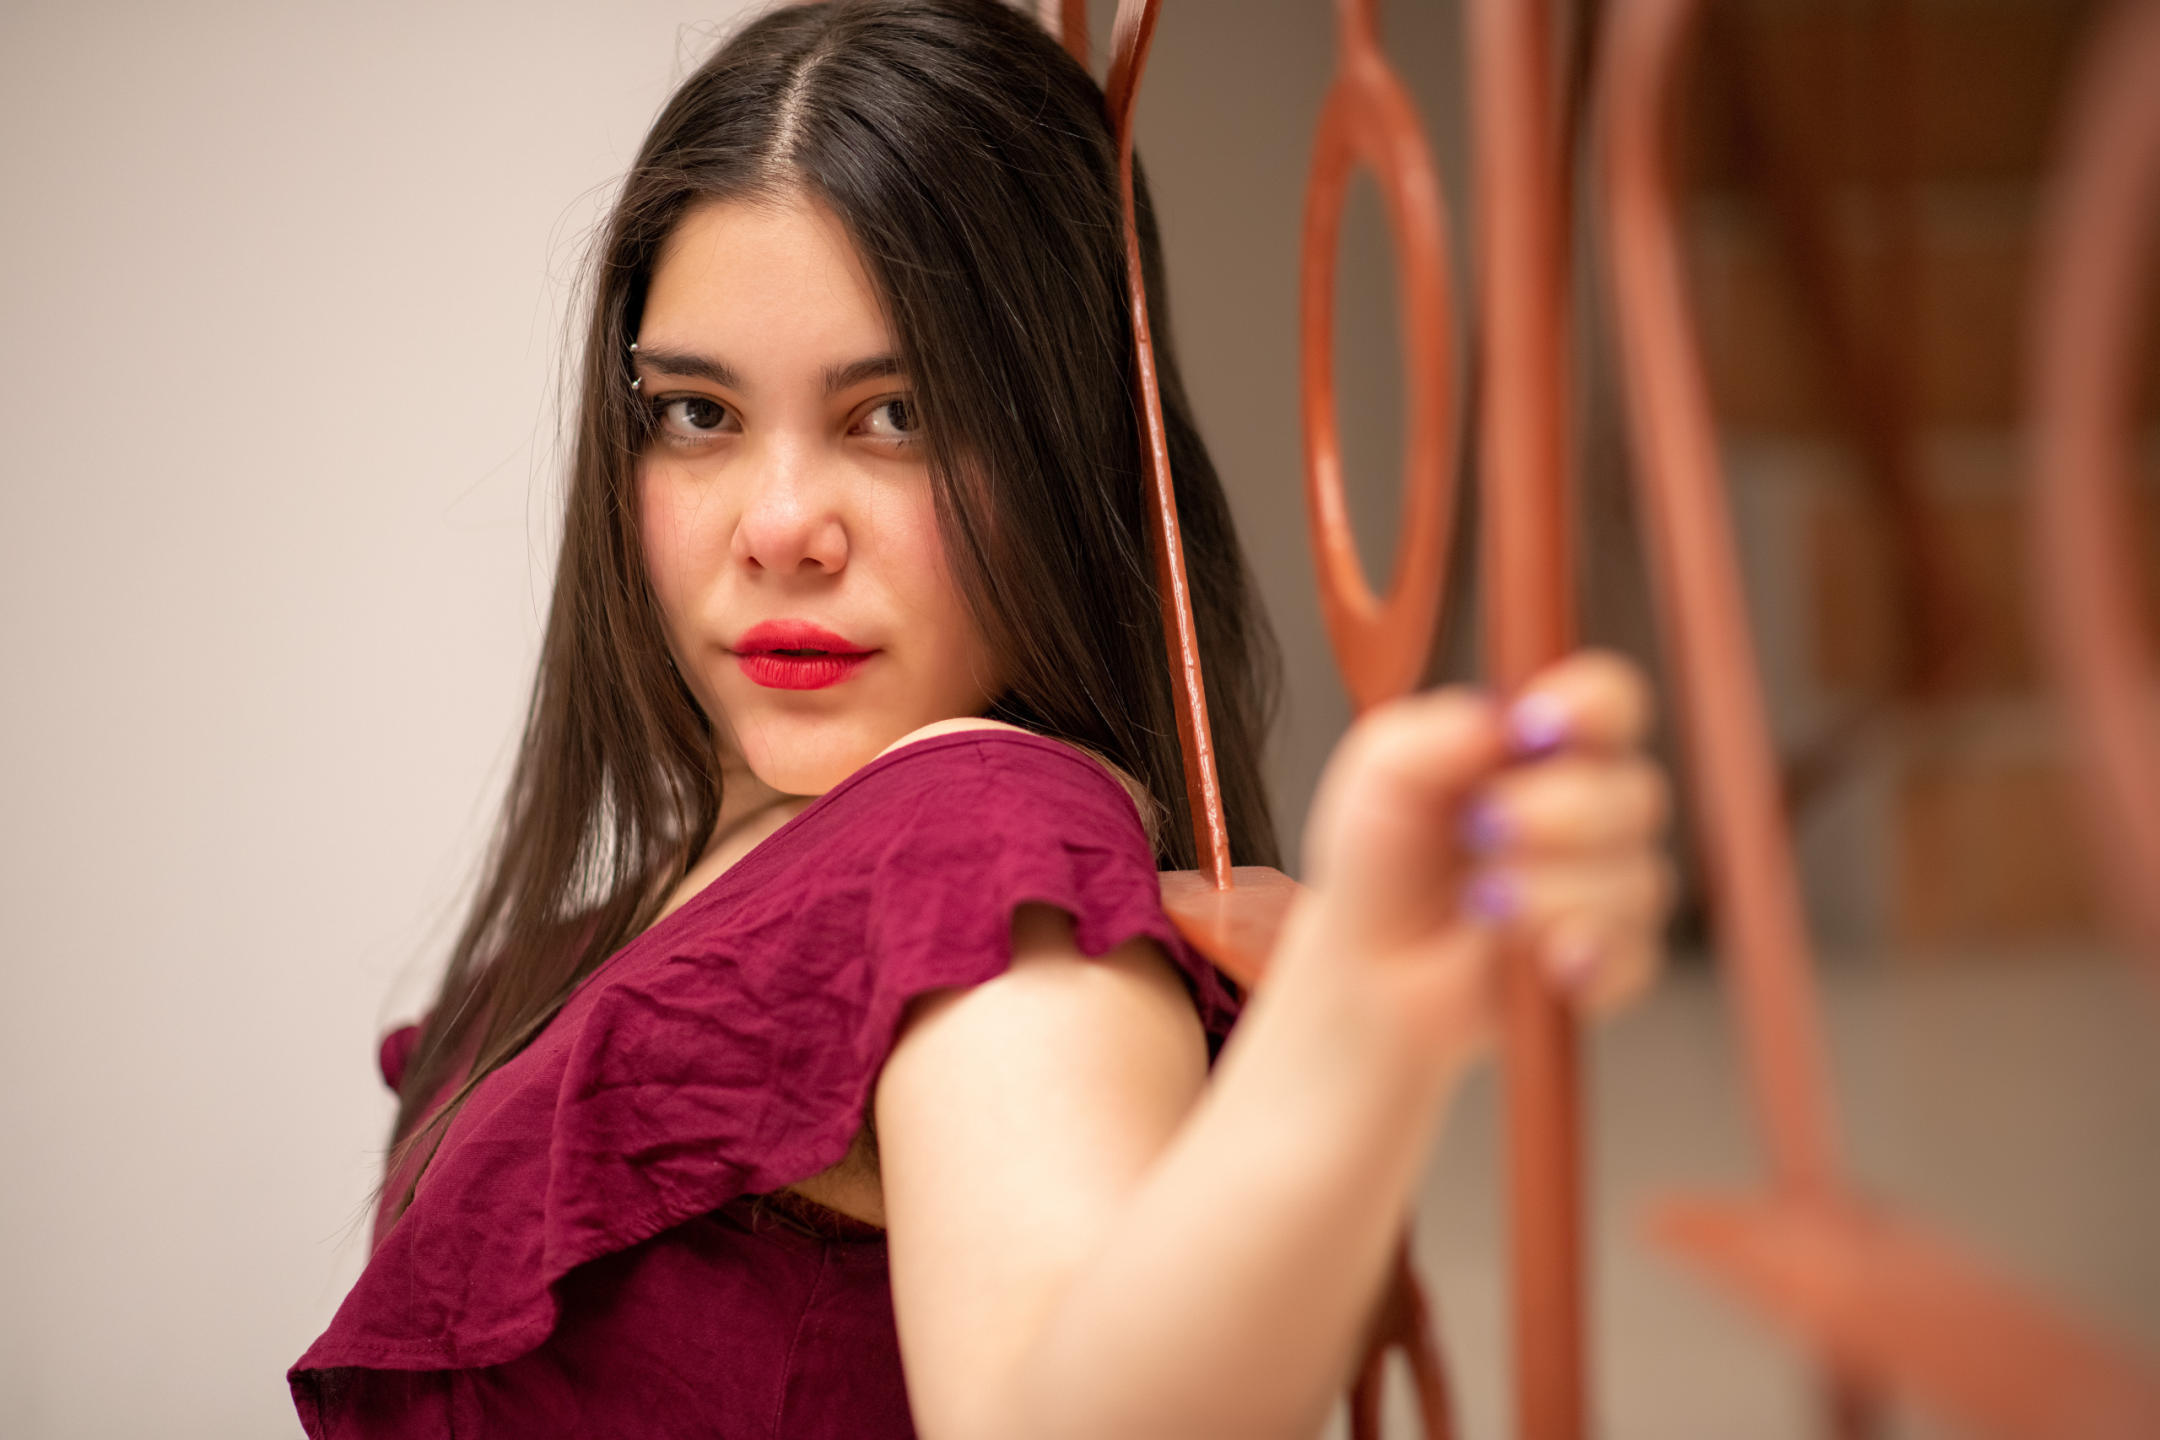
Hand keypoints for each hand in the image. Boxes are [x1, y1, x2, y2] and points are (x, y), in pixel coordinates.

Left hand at [1290, 649, 1672, 1066]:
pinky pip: (1633, 956)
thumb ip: (1431, 735)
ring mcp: (1610, 891)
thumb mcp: (1380, 780)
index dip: (1593, 705)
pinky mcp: (1611, 965)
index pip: (1610, 702)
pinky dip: (1583, 955)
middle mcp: (1593, 812)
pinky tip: (1540, 959)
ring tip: (1480, 906)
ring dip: (1551, 891)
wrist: (1369, 969)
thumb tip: (1500, 719)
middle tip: (1480, 829)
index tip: (1535, 726)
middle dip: (1559, 812)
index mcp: (1546, 749)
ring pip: (1637, 879)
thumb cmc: (1383, 862)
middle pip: (1637, 793)